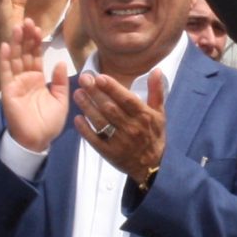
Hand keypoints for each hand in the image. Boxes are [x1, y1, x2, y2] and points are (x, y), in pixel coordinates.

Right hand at [0, 14, 70, 152]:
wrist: (37, 141)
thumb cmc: (48, 123)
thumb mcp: (61, 99)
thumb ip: (60, 81)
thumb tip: (61, 62)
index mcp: (37, 79)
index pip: (36, 55)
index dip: (36, 41)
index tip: (37, 27)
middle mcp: (25, 78)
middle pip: (24, 53)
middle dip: (26, 37)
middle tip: (28, 21)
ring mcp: (15, 84)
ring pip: (15, 59)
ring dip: (15, 43)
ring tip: (17, 27)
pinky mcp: (7, 91)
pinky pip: (5, 73)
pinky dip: (5, 60)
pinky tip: (6, 46)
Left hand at [75, 69, 167, 183]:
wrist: (151, 165)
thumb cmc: (154, 135)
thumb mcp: (159, 114)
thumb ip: (156, 92)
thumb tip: (156, 70)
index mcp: (144, 116)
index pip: (127, 99)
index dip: (113, 88)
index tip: (99, 77)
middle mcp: (132, 128)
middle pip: (110, 108)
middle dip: (95, 93)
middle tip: (83, 79)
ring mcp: (120, 141)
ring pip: (101, 122)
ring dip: (88, 107)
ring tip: (77, 94)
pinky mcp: (110, 153)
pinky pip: (95, 140)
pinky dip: (85, 129)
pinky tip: (77, 118)